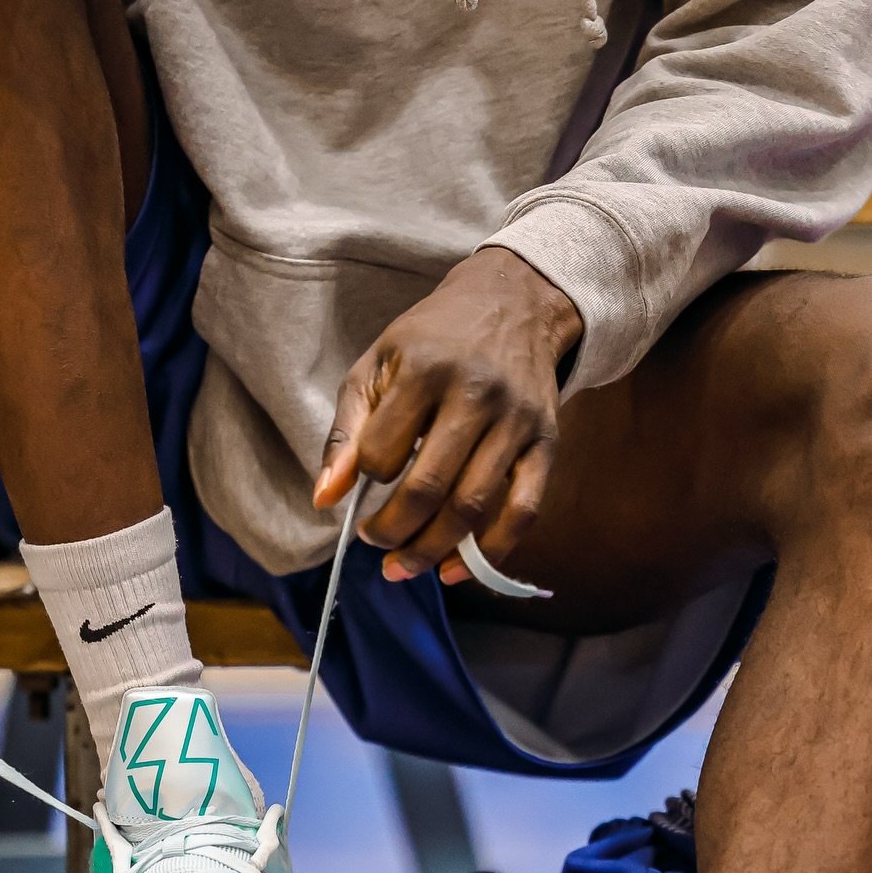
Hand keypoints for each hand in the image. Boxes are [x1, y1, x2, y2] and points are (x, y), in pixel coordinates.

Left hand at [314, 247, 581, 584]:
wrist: (514, 302)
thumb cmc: (433, 340)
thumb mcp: (377, 366)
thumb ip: (346, 431)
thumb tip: (324, 499)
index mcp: (425, 370)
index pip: (382, 455)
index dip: (365, 484)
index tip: (360, 494)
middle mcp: (476, 394)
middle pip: (427, 490)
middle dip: (393, 533)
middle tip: (377, 546)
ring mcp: (516, 422)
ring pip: (472, 508)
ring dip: (431, 551)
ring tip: (403, 566)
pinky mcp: (546, 443)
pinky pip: (523, 511)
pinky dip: (489, 553)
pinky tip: (456, 570)